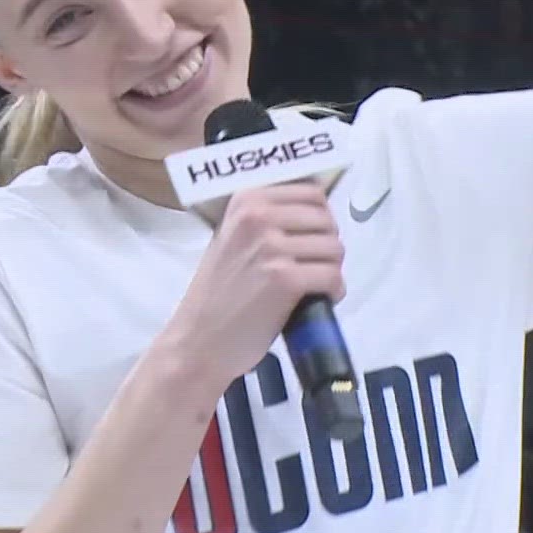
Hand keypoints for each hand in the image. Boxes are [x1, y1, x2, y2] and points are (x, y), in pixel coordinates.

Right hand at [162, 182, 345, 388]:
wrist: (198, 340)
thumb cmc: (218, 293)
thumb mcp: (234, 238)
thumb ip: (267, 219)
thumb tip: (316, 213)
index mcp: (247, 199)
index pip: (312, 192)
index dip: (320, 218)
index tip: (312, 238)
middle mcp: (259, 216)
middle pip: (327, 220)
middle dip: (327, 246)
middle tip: (312, 266)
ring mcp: (271, 247)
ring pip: (334, 249)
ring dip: (331, 270)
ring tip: (312, 285)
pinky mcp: (285, 279)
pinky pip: (332, 277)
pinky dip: (333, 292)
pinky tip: (318, 300)